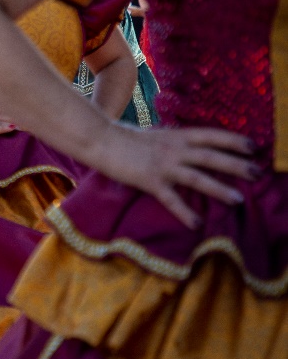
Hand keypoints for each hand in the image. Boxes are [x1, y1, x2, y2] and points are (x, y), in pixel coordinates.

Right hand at [90, 124, 257, 227]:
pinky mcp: (149, 180)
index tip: (253, 146)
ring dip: (219, 188)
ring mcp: (162, 165)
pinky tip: (197, 223)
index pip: (210, 135)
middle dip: (236, 164)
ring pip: (197, 177)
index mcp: (175, 135)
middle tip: (257, 173)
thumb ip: (171, 142)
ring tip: (238, 199)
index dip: (233, 140)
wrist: (100, 139)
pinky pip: (171, 199)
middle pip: (211, 156)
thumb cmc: (122, 137)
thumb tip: (187, 148)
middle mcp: (173, 149)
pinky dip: (184, 212)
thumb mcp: (154, 135)